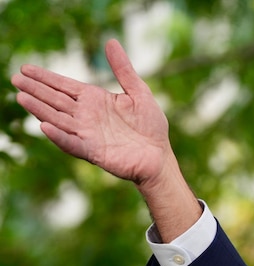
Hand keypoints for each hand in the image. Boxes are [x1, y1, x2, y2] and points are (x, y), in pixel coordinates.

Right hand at [12, 39, 200, 241]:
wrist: (160, 156)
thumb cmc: (150, 126)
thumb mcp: (139, 92)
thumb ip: (123, 70)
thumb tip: (111, 42)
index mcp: (94, 100)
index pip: (64, 86)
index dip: (45, 78)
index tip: (25, 68)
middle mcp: (86, 116)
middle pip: (56, 100)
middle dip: (35, 90)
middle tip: (15, 79)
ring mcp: (88, 134)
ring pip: (58, 119)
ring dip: (40, 110)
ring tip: (22, 98)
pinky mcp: (94, 152)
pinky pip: (73, 143)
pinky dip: (59, 136)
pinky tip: (45, 126)